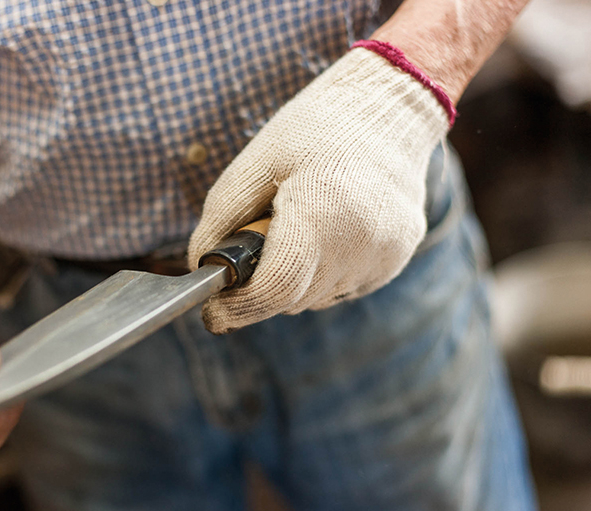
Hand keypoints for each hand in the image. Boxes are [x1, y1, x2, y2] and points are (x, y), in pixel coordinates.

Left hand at [188, 46, 449, 333]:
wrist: (387, 107)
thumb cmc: (313, 130)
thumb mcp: (253, 165)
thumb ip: (220, 221)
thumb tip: (202, 268)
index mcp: (321, 213)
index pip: (275, 289)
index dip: (238, 308)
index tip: (214, 312)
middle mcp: (361, 243)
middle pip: (292, 300)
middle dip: (262, 287)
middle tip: (257, 242)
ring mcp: (386, 255)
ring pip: (316, 299)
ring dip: (294, 281)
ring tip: (298, 226)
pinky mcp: (398, 259)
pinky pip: (343, 288)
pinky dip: (323, 274)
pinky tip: (326, 232)